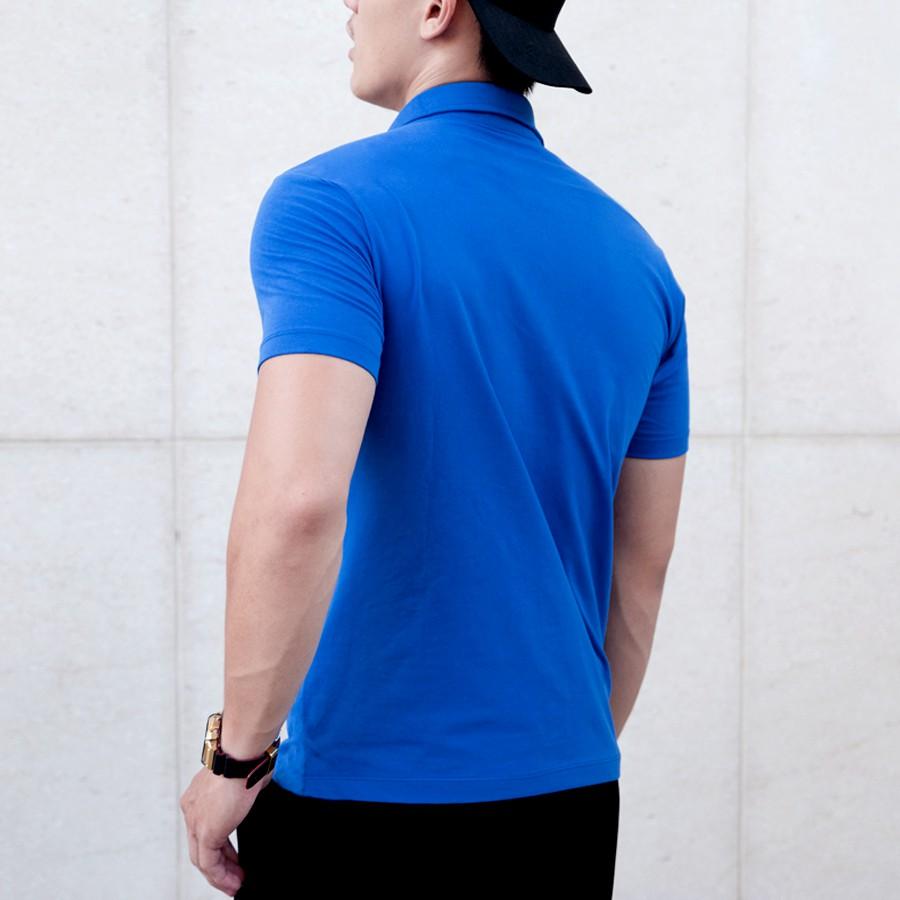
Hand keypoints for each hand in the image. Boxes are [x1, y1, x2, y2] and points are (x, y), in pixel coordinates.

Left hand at [180, 765, 272, 895]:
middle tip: (235, 877)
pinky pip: (209, 864)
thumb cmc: (248, 756)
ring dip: (221, 875)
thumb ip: (245, 791)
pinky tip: (236, 883)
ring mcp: (196, 821)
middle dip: (220, 864)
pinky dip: (222, 876)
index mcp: (199, 794)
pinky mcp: (206, 832)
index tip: (233, 858)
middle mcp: (192, 808)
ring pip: (202, 859)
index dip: (220, 846)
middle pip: (201, 846)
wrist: (242, 754)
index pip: (205, 828)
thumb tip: (257, 788)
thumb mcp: (245, 777)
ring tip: (237, 885)